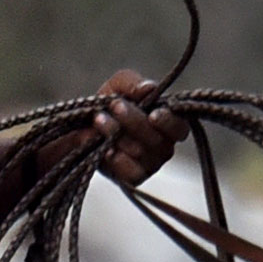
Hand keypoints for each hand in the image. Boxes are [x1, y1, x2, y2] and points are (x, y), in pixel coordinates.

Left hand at [92, 70, 186, 186]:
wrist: (81, 128)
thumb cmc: (108, 106)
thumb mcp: (118, 86)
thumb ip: (133, 83)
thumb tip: (149, 87)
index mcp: (167, 124)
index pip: (180, 128)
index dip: (170, 123)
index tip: (152, 114)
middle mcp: (163, 146)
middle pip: (157, 140)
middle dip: (133, 121)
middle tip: (114, 105)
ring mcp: (150, 165)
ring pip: (141, 153)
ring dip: (117, 133)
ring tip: (98, 119)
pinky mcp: (133, 178)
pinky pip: (131, 172)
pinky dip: (116, 158)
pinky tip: (104, 148)